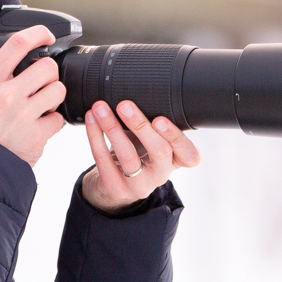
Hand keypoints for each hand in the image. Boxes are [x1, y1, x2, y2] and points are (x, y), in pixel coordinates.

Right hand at [0, 27, 66, 165]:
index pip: (18, 44)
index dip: (38, 33)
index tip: (45, 35)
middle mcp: (7, 96)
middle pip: (47, 67)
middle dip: (48, 72)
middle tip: (40, 82)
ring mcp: (24, 116)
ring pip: (58, 90)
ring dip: (53, 96)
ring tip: (40, 104)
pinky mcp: (36, 136)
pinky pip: (58, 119)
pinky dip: (51, 123)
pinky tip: (37, 126)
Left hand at [81, 99, 200, 211]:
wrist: (114, 184)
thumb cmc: (137, 155)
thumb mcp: (151, 141)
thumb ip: (152, 125)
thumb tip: (136, 92)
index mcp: (176, 161)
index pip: (189, 155)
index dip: (176, 137)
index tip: (159, 119)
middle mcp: (161, 175)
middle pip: (159, 151)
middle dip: (140, 126)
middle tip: (124, 105)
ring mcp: (139, 185)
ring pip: (128, 156)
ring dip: (112, 128)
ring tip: (100, 108)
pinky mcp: (116, 188)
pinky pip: (104, 160)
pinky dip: (95, 136)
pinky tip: (91, 120)